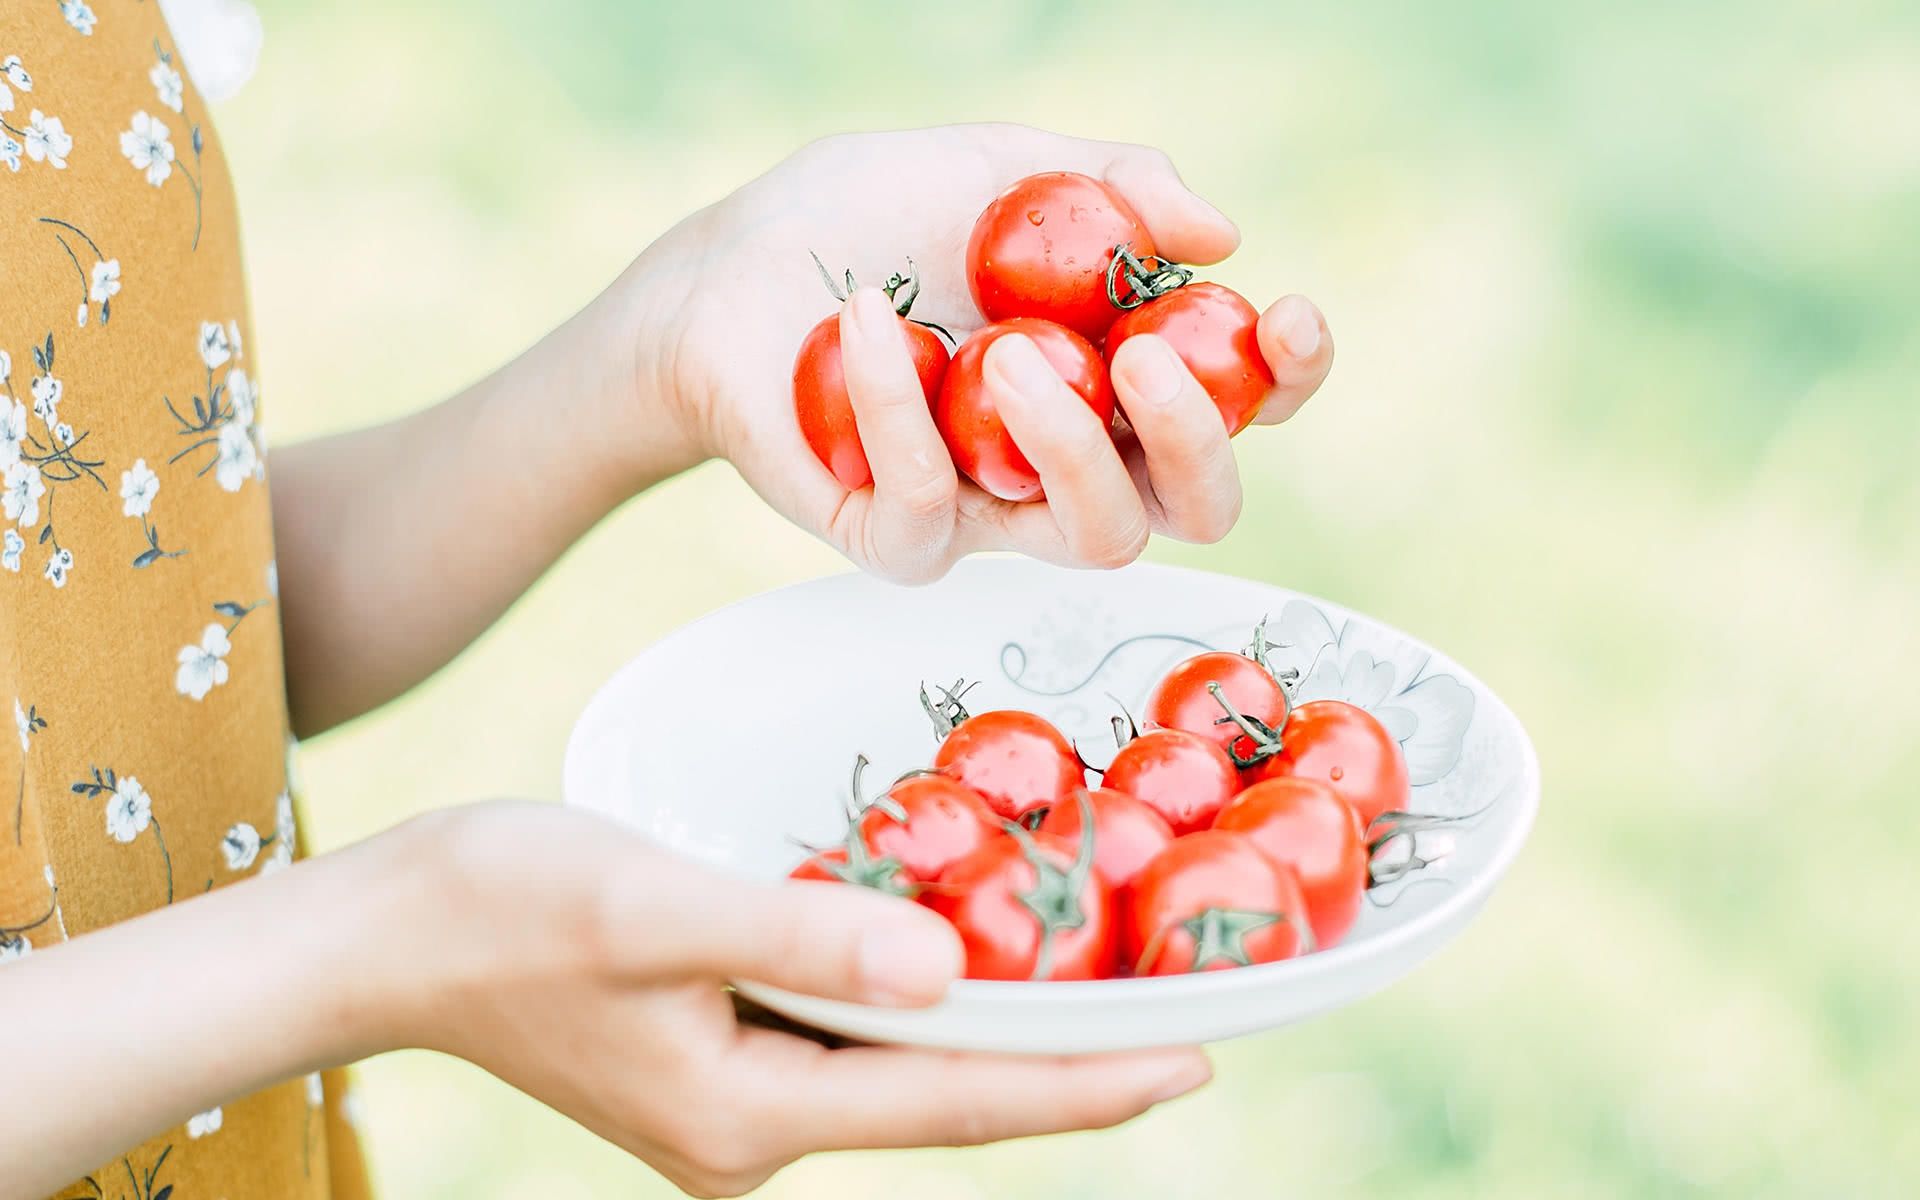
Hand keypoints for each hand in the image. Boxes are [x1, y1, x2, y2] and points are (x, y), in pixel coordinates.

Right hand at [399, 803, 1211, 1197]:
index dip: (1082, 1081)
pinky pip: (852, 1033)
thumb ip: (802, 937)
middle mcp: (757, 1125)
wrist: (388, 931)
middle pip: (944, 1093)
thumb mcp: (654, 907)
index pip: (954, 1101)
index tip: (1194, 1058)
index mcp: (751, 1109)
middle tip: (1185, 1013)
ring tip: (1109, 982)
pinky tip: (970, 953)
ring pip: (903, 1064)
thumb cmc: (504, 905)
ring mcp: (738, 1094)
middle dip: (1066, 1060)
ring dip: (1000, 1025)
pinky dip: (923, 998)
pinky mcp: (721, 1052)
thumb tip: (950, 975)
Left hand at [616, 123, 1334, 582]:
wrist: (726, 269)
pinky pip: (933, 510)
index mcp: (1121, 370)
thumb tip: (1223, 233)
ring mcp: (994, 505)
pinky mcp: (901, 536)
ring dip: (1073, 444)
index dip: (1291, 375)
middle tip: (1141, 357)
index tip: (1285, 313)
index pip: (1246, 401)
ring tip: (1009, 348)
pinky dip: (902, 407)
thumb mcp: (998, 163)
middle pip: (1198, 503)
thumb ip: (1112, 181)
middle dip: (1197, 437)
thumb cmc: (866, 217)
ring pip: (1098, 538)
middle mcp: (1075, 452)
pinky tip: (867, 316)